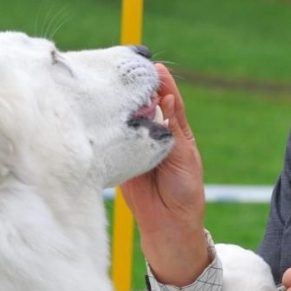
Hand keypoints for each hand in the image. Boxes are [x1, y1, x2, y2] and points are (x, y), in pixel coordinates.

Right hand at [120, 63, 209, 285]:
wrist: (168, 224)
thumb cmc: (184, 190)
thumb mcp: (184, 157)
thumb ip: (173, 129)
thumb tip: (167, 98)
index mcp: (176, 131)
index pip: (170, 101)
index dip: (164, 84)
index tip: (155, 67)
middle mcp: (155, 133)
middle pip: (146, 105)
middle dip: (140, 88)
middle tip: (130, 71)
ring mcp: (136, 144)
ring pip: (129, 118)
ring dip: (124, 105)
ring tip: (117, 87)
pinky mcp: (121, 157)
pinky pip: (115, 138)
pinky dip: (111, 126)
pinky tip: (105, 112)